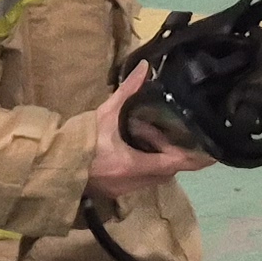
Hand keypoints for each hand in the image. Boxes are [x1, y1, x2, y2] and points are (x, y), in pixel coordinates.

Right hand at [90, 67, 209, 194]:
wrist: (50, 166)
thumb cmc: (79, 142)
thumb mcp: (105, 114)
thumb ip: (127, 92)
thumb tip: (145, 67)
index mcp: (133, 166)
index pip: (172, 164)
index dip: (192, 159)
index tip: (210, 155)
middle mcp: (131, 183)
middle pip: (164, 173)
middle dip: (174, 157)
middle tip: (182, 139)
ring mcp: (120, 191)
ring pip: (151, 178)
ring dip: (158, 162)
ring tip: (158, 139)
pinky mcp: (110, 193)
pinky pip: (137, 181)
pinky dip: (144, 167)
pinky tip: (138, 151)